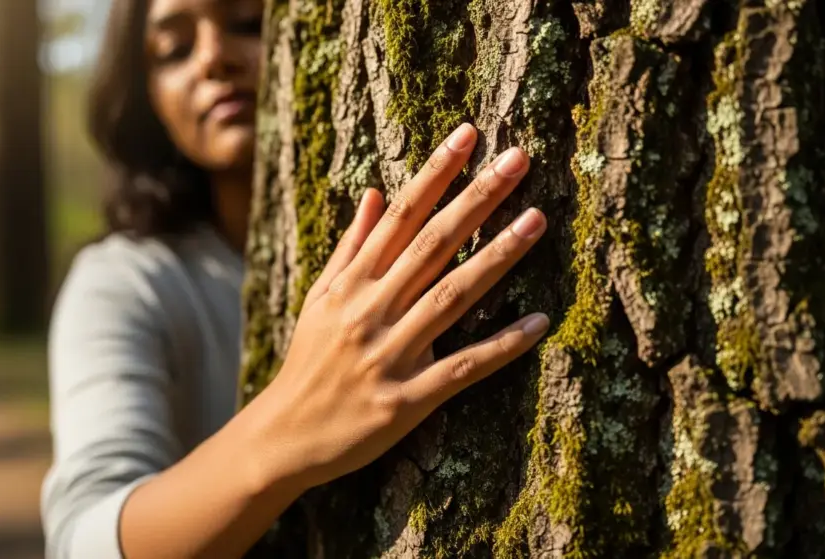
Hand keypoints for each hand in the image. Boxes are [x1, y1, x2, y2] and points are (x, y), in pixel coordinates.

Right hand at [243, 123, 548, 490]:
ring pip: (451, 298)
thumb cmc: (309, 361)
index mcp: (351, 284)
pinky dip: (501, 345)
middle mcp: (370, 311)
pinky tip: (539, 321)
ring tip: (536, 221)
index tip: (468, 136)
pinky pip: (462, 367)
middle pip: (431, 245)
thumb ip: (351, 246)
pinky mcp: (407, 400)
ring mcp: (390, 355)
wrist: (285, 435)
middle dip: (476, 200)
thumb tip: (376, 192)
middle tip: (518, 160)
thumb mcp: (319, 298)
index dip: (435, 173)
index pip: (399, 216)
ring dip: (497, 258)